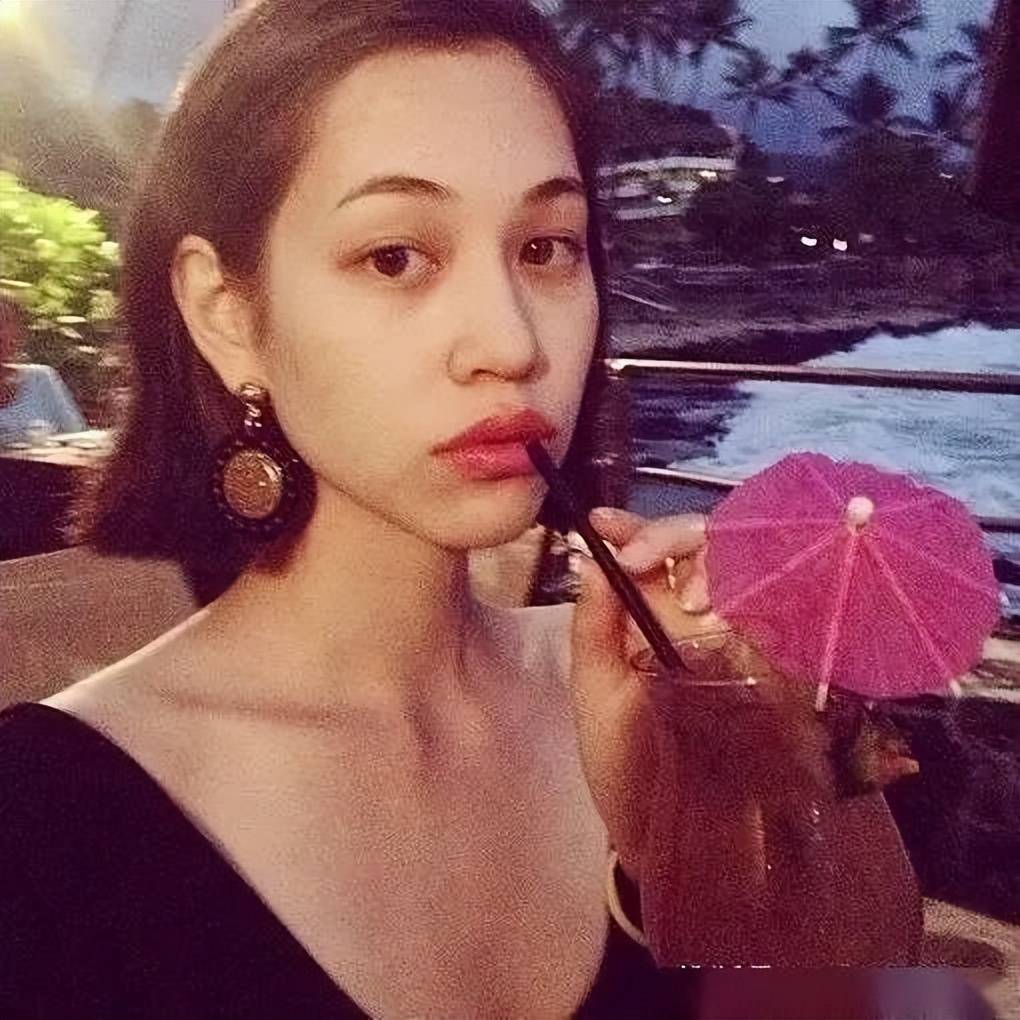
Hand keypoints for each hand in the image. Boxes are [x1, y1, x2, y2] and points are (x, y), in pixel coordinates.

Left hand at [566, 506, 837, 964]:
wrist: (668, 840)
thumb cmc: (625, 765)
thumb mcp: (596, 697)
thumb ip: (594, 629)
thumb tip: (592, 560)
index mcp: (659, 616)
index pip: (665, 549)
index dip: (641, 528)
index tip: (605, 529)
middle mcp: (711, 621)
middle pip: (717, 545)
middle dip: (681, 541)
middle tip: (645, 563)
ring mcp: (754, 647)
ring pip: (759, 575)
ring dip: (727, 568)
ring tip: (693, 593)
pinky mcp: (789, 680)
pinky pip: (795, 630)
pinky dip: (777, 610)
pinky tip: (747, 618)